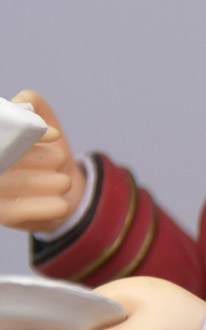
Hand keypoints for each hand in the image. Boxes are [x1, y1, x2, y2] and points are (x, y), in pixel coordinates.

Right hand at [0, 90, 85, 232]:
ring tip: (63, 182)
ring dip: (45, 182)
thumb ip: (34, 105)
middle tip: (60, 158)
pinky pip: (17, 211)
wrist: (62, 189)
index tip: (55, 135)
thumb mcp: (44, 122)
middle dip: (35, 157)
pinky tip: (61, 204)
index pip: (3, 133)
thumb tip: (22, 102)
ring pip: (11, 183)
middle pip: (5, 156)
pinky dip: (44, 206)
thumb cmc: (47, 150)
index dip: (25, 132)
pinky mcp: (1, 214)